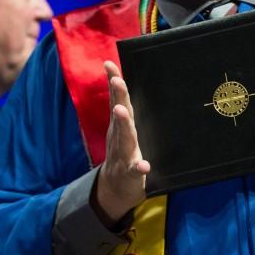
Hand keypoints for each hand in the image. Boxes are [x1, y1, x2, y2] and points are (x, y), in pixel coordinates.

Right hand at [91, 61, 150, 224]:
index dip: (114, 82)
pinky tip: (144, 165)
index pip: (118, 101)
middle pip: (120, 115)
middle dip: (118, 97)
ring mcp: (123, 156)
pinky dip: (139, 168)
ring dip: (123, 125)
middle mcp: (120, 138)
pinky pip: (135, 171)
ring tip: (121, 111)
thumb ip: (127, 112)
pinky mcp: (131, 175)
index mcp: (121, 127)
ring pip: (124, 139)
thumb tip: (126, 85)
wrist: (115, 190)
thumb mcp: (125, 132)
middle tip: (117, 80)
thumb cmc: (125, 156)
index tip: (109, 63)